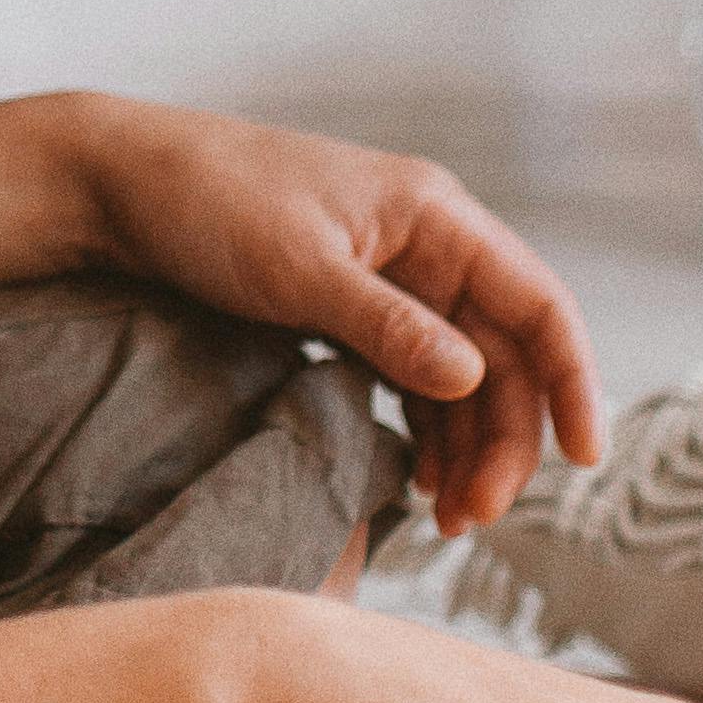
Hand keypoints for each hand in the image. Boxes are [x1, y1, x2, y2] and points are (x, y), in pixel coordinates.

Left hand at [71, 99, 600, 528]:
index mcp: (434, 215)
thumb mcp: (297, 269)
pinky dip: (424, 429)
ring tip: (444, 519)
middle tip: (471, 519)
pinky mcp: (352, 305)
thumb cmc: (207, 204)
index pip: (538, 303)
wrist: (118, 183)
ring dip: (466, 446)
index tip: (584, 460)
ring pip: (462, 375)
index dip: (572, 381)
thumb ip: (387, 325)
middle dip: (504, 440)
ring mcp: (391, 275)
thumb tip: (473, 379)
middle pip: (504, 355)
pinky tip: (415, 480)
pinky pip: (414, 376)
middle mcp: (427, 243)